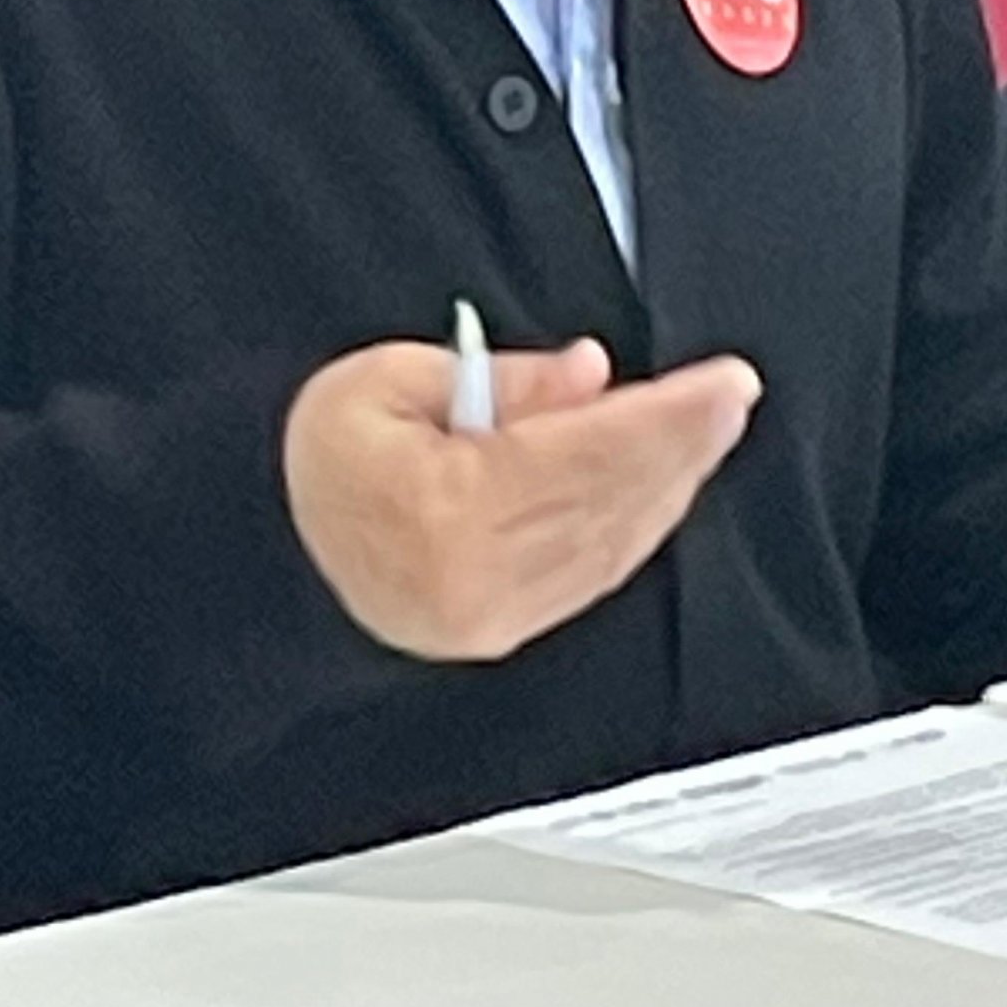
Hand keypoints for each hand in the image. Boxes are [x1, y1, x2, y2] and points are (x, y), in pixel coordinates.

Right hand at [283, 334, 761, 660]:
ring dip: (671, 481)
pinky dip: (639, 522)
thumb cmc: (323, 462)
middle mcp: (480, 578)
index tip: (723, 385)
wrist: (272, 555)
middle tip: (734, 396)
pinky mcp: (504, 630)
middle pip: (612, 499)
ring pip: (614, 540)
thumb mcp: (389, 380)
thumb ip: (501, 379)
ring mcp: (495, 615)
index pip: (587, 455)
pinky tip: (663, 485)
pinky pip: (595, 572)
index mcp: (447, 511)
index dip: (665, 417)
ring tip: (708, 428)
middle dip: (685, 443)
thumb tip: (590, 376)